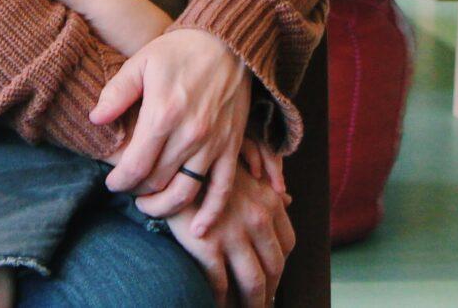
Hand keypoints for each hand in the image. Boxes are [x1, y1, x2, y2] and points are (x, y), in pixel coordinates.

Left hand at [94, 28, 250, 213]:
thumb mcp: (142, 62)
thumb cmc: (180, 50)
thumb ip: (116, 92)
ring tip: (151, 206)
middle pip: (157, 183)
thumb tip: (95, 119)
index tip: (111, 183)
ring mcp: (214, 143)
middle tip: (129, 190)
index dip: (119, 181)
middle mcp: (189, 134)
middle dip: (138, 192)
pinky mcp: (232, 147)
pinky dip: (211, 214)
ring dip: (164, 207)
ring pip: (185, 193)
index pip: (135, 166)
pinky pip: (223, 190)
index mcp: (162, 114)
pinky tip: (200, 230)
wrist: (228, 41)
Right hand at [163, 158, 293, 307]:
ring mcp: (233, 234)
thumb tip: (287, 200)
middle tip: (260, 303)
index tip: (272, 279)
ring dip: (252, 304)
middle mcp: (257, 218)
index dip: (280, 266)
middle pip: (274, 268)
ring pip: (253, 283)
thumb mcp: (241, 169)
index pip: (286, 244)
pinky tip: (217, 306)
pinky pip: (220, 285)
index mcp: (268, 201)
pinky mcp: (207, 246)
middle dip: (269, 291)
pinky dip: (221, 302)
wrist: (170, 165)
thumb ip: (265, 187)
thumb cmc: (204, 167)